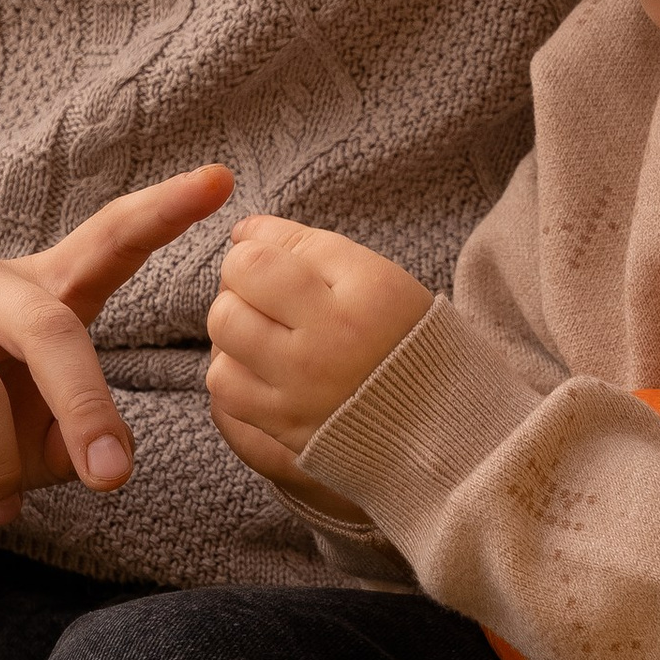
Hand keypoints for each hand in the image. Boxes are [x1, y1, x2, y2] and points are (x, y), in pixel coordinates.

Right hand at [0, 164, 233, 529]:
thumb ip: (80, 437)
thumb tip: (104, 462)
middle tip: (110, 481)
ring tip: (1, 507)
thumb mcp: (39, 434)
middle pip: (51, 328)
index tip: (222, 180)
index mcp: (40, 292)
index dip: (164, 211)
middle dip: (85, 409)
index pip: (108, 238)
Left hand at [203, 215, 431, 477]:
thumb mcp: (378, 276)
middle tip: (265, 290)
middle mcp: (331, 340)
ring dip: (234, 322)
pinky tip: (262, 364)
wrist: (435, 424)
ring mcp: (303, 388)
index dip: (252, 244)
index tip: (265, 250)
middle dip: (240, 280)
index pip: (262, 255)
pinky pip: (224, 386)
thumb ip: (310, 246)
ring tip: (264, 327)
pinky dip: (234, 369)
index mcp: (364, 292)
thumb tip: (243, 232)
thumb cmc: (404, 339)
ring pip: (224, 333)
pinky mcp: (285, 426)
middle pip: (235, 289)